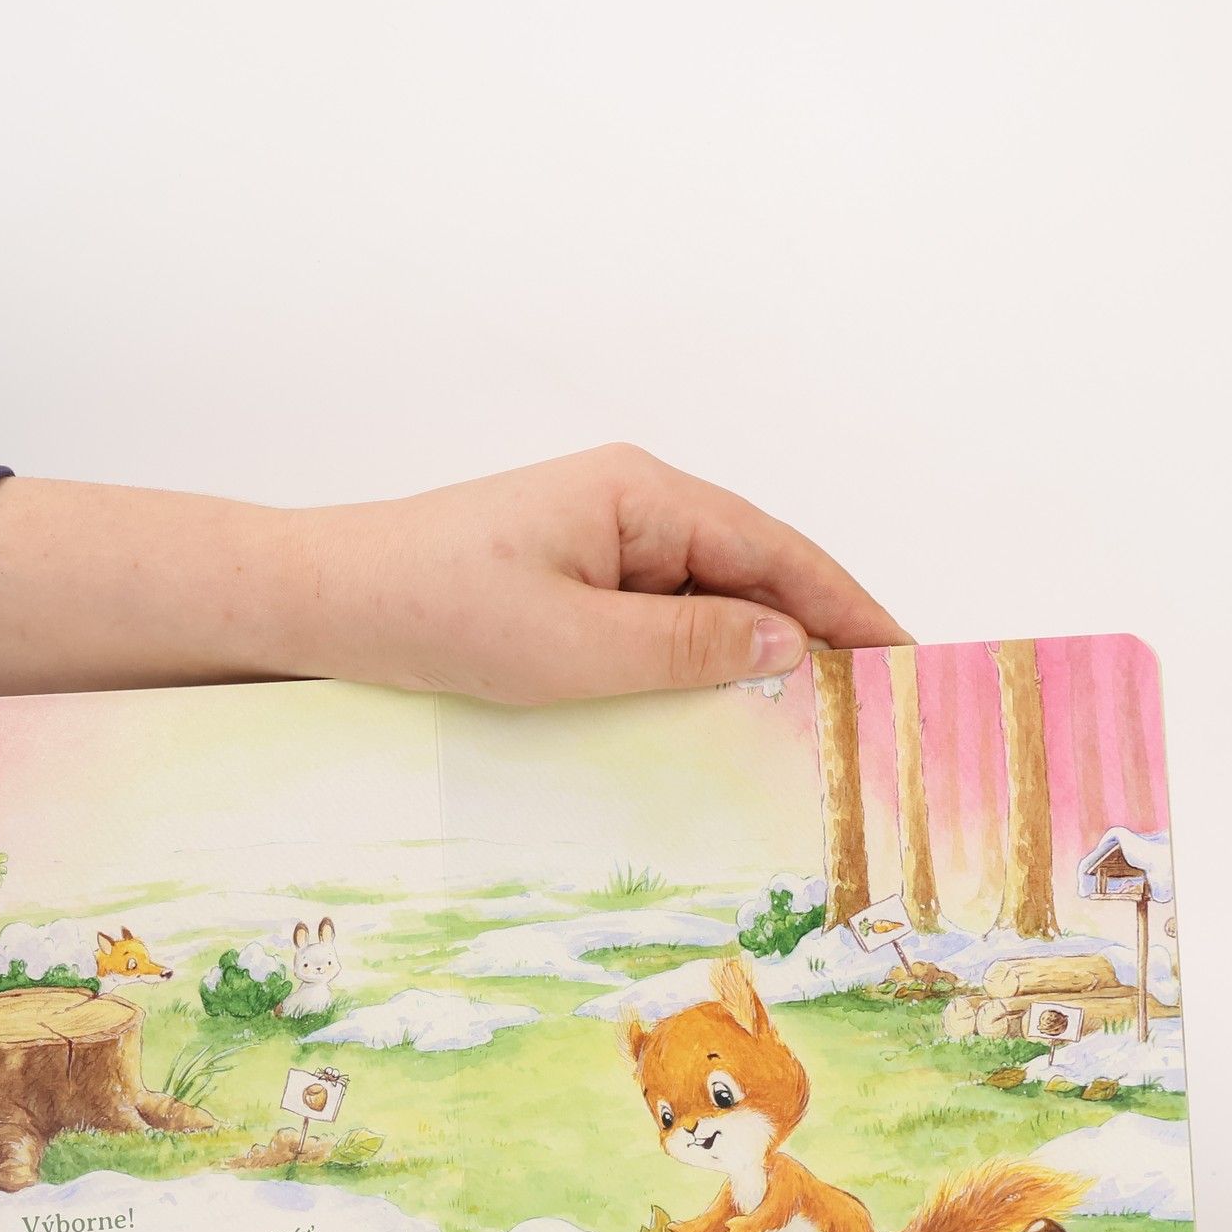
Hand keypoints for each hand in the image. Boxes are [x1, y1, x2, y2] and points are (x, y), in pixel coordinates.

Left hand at [0, 445, 908, 703]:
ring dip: (752, 663)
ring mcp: (599, 541)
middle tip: (875, 724)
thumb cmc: (434, 609)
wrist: (321, 601)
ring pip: (706, 604)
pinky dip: (693, 667)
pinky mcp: (569, 581)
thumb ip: (688, 648)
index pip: (779, 554)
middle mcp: (632, 505)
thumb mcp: (571, 645)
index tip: (910, 672)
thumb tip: (791, 650)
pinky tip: (715, 722)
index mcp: (643, 494)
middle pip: (752, 575)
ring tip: (812, 737)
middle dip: (813, 643)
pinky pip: (655, 622)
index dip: (851, 613)